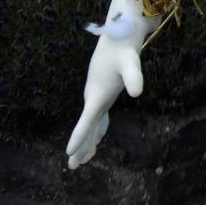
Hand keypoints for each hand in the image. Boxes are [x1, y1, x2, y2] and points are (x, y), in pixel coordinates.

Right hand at [66, 0, 153, 168]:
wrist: (118, 36)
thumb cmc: (124, 51)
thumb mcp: (131, 64)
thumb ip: (133, 77)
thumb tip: (137, 92)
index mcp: (97, 96)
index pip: (86, 122)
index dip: (78, 138)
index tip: (68, 154)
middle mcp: (93, 97)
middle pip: (86, 127)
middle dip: (80, 147)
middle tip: (73, 167)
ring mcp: (96, 95)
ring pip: (90, 123)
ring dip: (87, 141)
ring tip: (83, 159)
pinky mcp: (102, 92)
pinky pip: (96, 116)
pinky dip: (95, 129)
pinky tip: (97, 138)